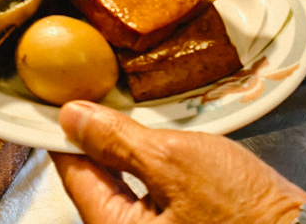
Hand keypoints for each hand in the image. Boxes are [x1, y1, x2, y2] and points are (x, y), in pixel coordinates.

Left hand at [52, 100, 305, 223]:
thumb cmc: (245, 212)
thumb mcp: (174, 161)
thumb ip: (118, 141)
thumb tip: (71, 119)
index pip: (73, 175)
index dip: (65, 132)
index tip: (60, 99)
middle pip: (96, 183)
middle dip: (96, 139)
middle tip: (97, 93)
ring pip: (123, 188)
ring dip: (124, 151)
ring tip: (129, 112)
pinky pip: (150, 197)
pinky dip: (150, 167)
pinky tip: (161, 142)